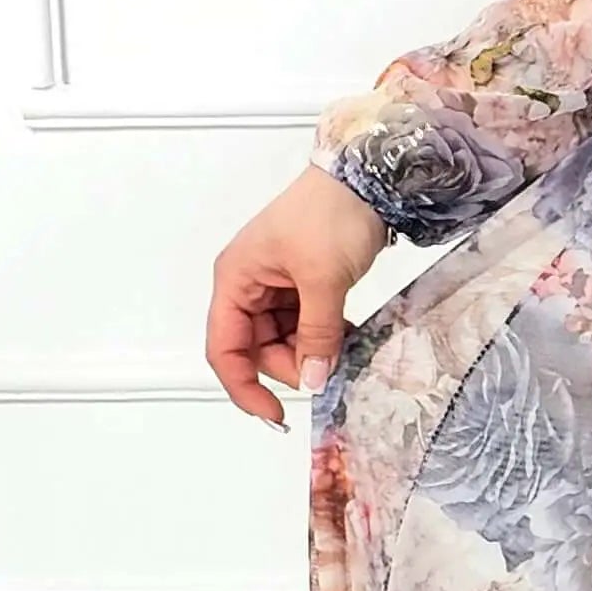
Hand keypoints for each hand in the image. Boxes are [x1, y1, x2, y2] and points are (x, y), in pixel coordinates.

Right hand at [206, 167, 389, 428]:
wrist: (367, 178)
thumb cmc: (331, 211)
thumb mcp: (324, 279)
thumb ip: (317, 334)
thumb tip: (312, 379)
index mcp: (235, 279)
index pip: (224, 348)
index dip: (244, 386)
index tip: (273, 412)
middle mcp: (249, 283)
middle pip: (256, 348)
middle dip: (290, 364)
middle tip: (325, 367)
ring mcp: (276, 284)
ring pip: (283, 339)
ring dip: (310, 350)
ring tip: (339, 345)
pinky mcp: (303, 283)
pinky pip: (305, 324)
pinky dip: (322, 335)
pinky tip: (343, 334)